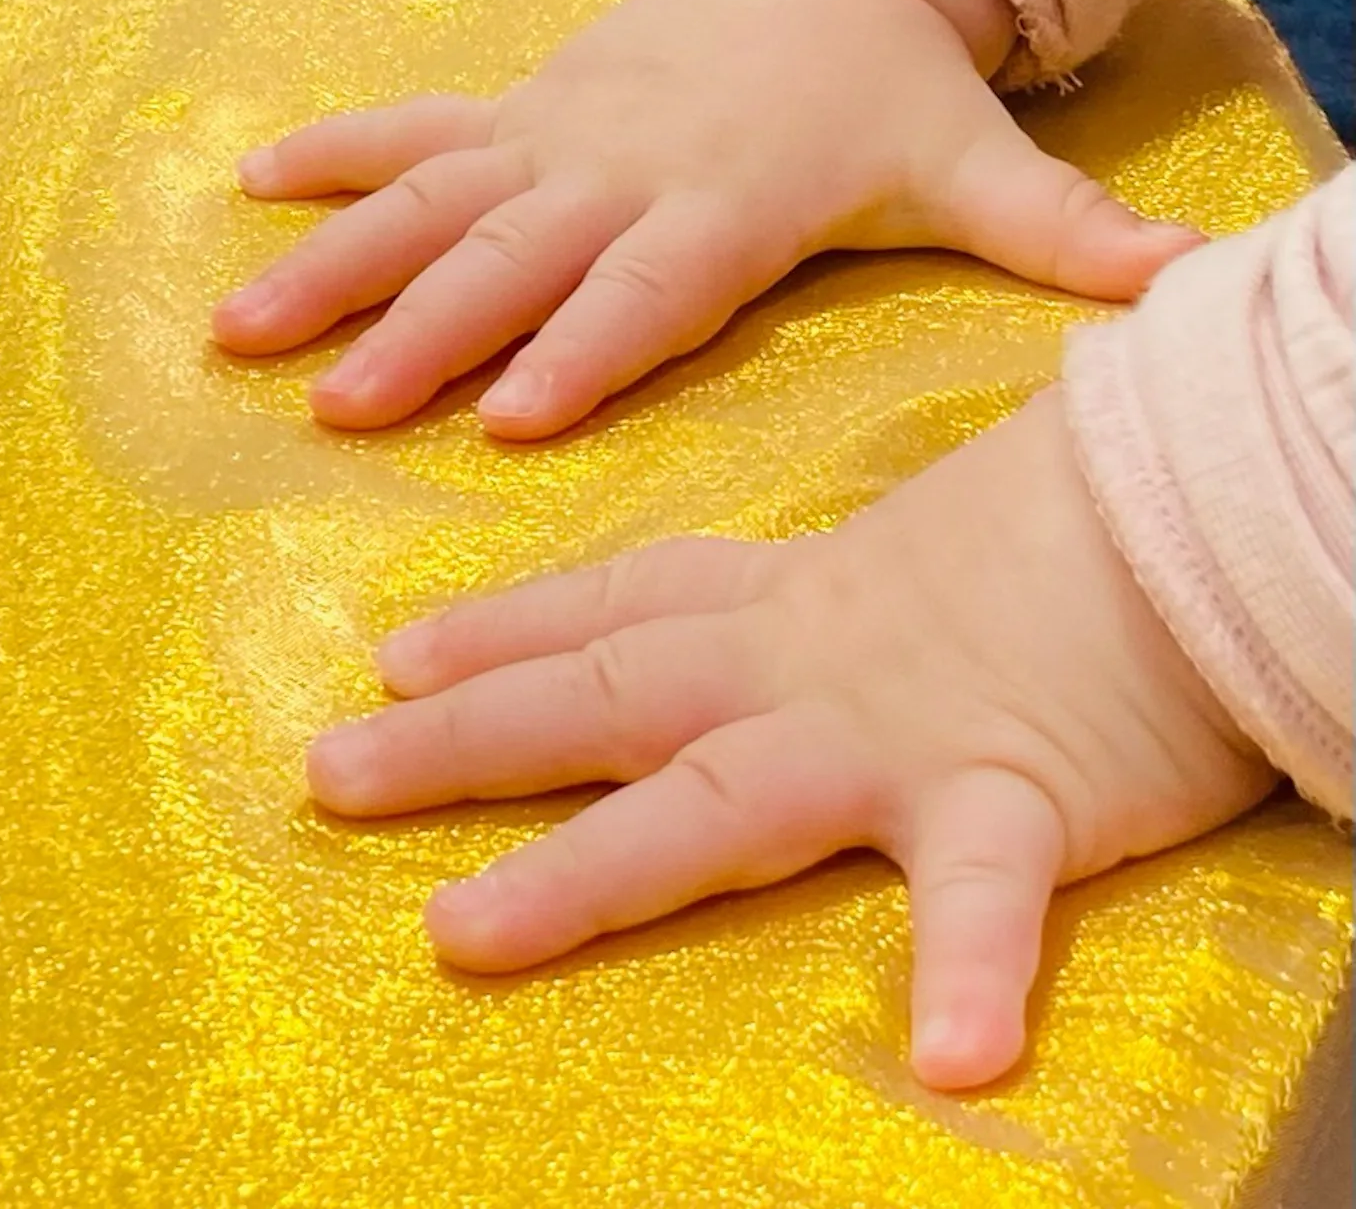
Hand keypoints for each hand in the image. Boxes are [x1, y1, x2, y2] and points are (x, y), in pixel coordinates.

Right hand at [212, 0, 1203, 438]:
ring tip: (240, 332)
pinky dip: (325, 154)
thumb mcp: (970, 166)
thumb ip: (1059, 233)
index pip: (645, 288)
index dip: (584, 347)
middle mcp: (617, 173)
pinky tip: (239, 186)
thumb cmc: (882, 102)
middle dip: (425, 332)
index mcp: (721, 205)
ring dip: (334, 265)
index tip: (515, 413)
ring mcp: (549, 140)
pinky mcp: (510, 115)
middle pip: (512, 261)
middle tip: (348, 404)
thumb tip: (1184, 281)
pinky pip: (404, 130)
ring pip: (429, 205)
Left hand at [305, 394, 1273, 1088]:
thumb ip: (823, 596)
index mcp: (792, 602)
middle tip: (324, 776)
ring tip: (462, 932)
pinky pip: (988, 899)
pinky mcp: (1021, 797)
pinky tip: (950, 1056)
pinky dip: (971, 970)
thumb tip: (755, 631)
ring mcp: (896, 738)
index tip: (397, 654)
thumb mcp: (918, 554)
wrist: (1215, 482)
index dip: (502, 629)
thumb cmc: (1087, 520)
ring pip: (711, 806)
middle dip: (459, 739)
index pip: (620, 603)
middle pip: (601, 697)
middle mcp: (807, 668)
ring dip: (582, 873)